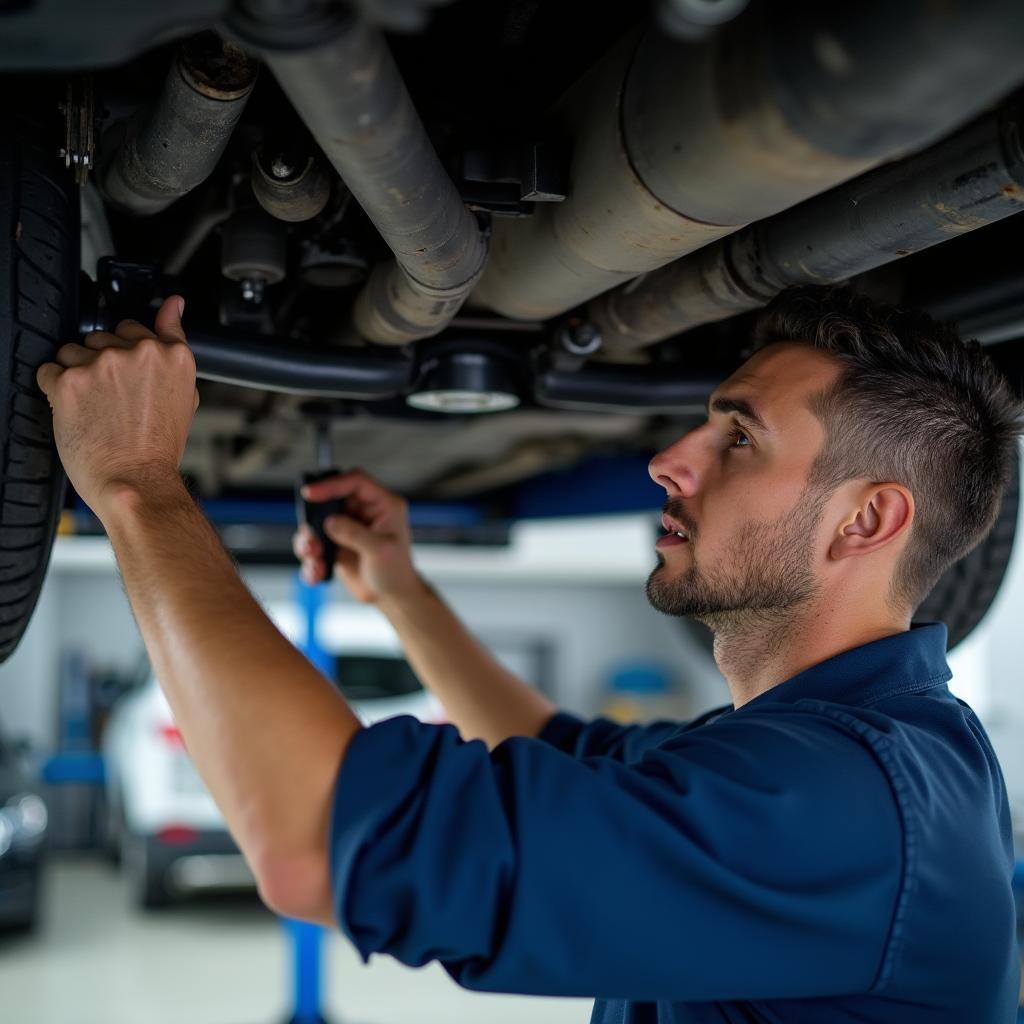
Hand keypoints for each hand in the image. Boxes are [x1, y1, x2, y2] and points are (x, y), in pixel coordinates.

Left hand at [36, 296, 197, 520]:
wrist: (136, 482)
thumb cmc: (159, 448)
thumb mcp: (185, 393)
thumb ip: (174, 343)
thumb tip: (174, 305)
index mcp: (171, 354)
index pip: (138, 328)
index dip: (128, 355)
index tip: (127, 372)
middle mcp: (138, 352)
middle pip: (102, 336)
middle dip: (102, 364)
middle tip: (113, 401)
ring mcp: (102, 364)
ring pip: (72, 350)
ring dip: (77, 375)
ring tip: (95, 409)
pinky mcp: (69, 380)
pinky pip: (48, 371)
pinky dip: (55, 391)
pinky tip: (77, 413)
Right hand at [293, 470, 422, 603]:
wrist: (391, 596)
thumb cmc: (396, 571)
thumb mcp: (380, 550)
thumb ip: (355, 533)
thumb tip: (330, 522)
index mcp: (382, 504)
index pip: (355, 482)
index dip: (332, 484)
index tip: (310, 493)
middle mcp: (363, 512)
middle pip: (329, 501)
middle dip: (314, 520)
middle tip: (311, 540)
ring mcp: (347, 527)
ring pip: (317, 524)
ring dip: (309, 542)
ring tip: (315, 560)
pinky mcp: (335, 544)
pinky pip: (314, 545)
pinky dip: (311, 560)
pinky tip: (318, 573)